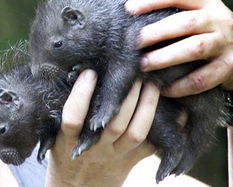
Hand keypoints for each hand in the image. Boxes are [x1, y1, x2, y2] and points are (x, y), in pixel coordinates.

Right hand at [45, 70, 158, 186]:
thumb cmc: (66, 153)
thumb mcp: (57, 135)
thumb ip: (68, 111)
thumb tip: (80, 72)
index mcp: (70, 141)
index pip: (74, 118)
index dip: (82, 95)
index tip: (90, 72)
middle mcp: (96, 149)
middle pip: (115, 123)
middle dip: (127, 95)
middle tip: (134, 71)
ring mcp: (116, 156)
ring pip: (136, 133)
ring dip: (147, 106)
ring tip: (152, 84)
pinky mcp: (131, 160)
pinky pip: (151, 146)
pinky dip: (166, 129)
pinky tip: (176, 110)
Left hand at [125, 0, 232, 116]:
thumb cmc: (213, 35)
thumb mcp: (201, 17)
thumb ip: (177, 14)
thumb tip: (136, 18)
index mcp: (208, 3)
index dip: (152, 0)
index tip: (128, 10)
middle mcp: (219, 19)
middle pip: (184, 22)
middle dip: (155, 32)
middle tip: (133, 43)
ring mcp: (226, 43)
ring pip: (193, 48)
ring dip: (165, 57)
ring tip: (143, 65)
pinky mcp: (229, 67)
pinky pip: (201, 79)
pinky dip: (180, 85)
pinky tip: (163, 89)